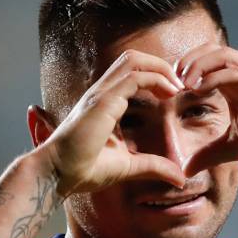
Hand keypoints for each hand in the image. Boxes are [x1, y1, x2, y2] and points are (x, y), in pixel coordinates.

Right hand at [35, 50, 186, 195]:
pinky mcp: (103, 101)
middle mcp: (102, 92)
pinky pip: (134, 77)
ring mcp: (101, 93)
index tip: (174, 94)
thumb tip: (179, 179)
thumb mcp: (128, 167)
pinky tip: (170, 95)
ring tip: (177, 87)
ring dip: (160, 68)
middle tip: (180, 86)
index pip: (132, 72)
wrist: (58, 174)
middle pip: (133, 57)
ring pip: (133, 60)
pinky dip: (156, 79)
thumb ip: (153, 167)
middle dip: (160, 65)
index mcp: (105, 102)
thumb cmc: (83, 169)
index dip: (156, 76)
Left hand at [175, 44, 237, 174]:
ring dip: (198, 65)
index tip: (164, 90)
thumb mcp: (237, 148)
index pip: (205, 63)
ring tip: (181, 83)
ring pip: (223, 55)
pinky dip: (216, 76)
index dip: (182, 71)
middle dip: (185, 62)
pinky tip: (199, 90)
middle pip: (210, 51)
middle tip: (168, 83)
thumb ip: (211, 153)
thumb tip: (185, 168)